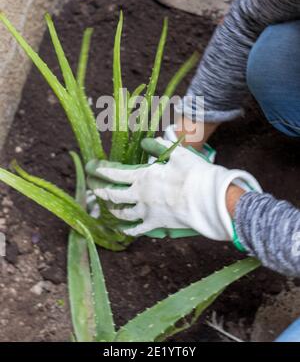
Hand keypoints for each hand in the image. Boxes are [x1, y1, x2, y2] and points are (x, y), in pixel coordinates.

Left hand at [87, 140, 261, 239]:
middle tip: (92, 187)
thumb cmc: (194, 174)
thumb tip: (146, 142)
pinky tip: (122, 229)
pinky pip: (136, 230)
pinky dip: (127, 229)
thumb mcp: (177, 154)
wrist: (208, 201)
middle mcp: (140, 196)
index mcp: (143, 177)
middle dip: (100, 190)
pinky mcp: (156, 225)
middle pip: (114, 194)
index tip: (91, 167)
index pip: (115, 173)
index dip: (101, 170)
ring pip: (122, 213)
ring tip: (108, 207)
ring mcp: (146, 212)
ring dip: (113, 209)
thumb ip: (159, 146)